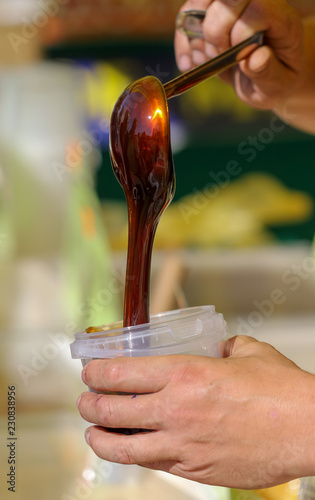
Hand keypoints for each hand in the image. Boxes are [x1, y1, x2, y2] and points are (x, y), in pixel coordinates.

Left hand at [77, 336, 314, 488]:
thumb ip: (224, 346)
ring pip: (123, 447)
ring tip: (92, 431)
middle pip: (112, 411)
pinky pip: (154, 463)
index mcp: (185, 374)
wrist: (307, 429)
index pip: (121, 373)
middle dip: (89, 404)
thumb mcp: (247, 351)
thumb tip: (217, 347)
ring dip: (100, 437)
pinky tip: (132, 450)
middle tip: (84, 400)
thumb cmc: (280, 389)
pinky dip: (134, 455)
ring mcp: (183, 445)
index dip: (97, 372)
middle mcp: (176, 410)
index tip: (89, 371)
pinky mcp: (195, 470)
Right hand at [175, 0, 303, 111]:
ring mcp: (233, 5)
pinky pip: (187, 14)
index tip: (240, 59)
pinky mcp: (213, 12)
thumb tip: (256, 58)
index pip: (256, 9)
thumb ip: (268, 73)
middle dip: (214, 34)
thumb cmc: (277, 81)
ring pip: (200, 3)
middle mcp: (257, 3)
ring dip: (195, 36)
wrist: (271, 76)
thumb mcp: (277, 85)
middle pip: (225, 0)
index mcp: (281, 18)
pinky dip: (183, 41)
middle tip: (219, 58)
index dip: (240, 35)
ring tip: (204, 61)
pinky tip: (188, 63)